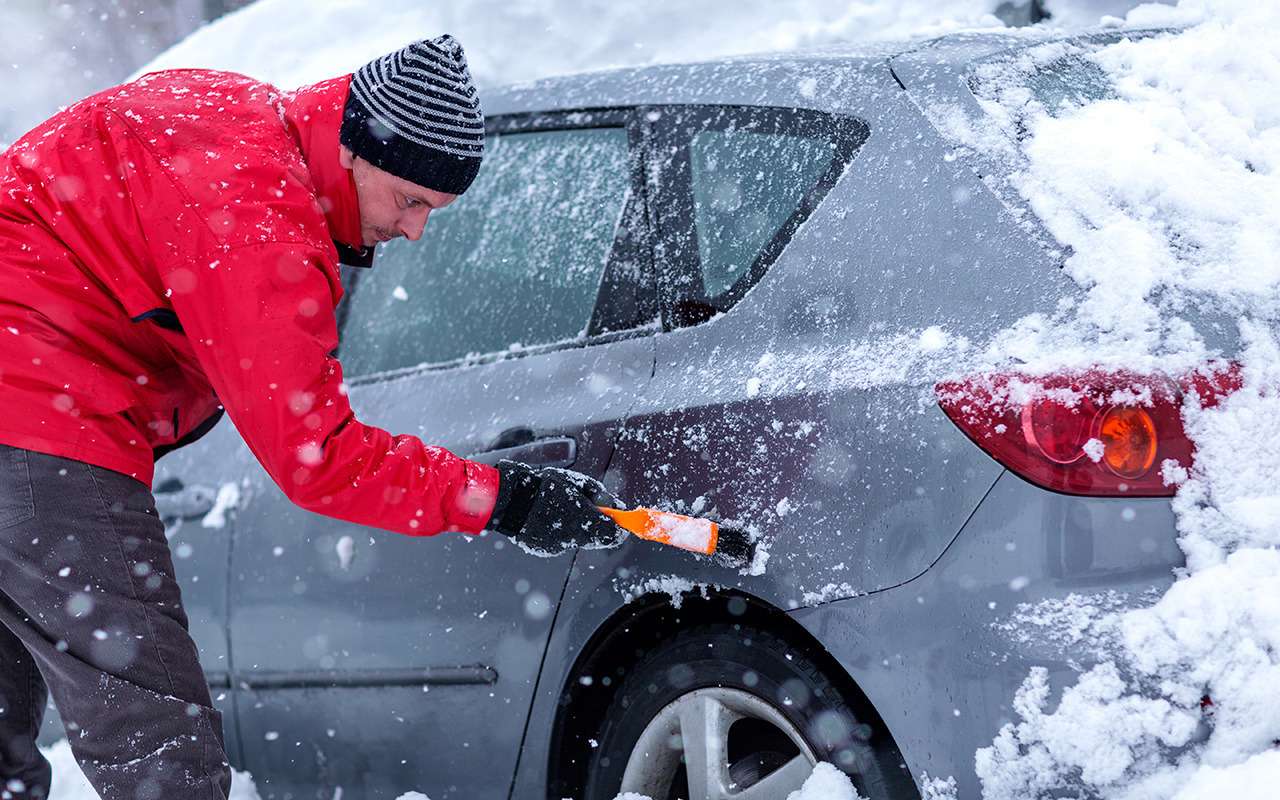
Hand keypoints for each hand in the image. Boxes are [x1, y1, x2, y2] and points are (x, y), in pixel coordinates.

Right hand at [488, 460, 626, 555]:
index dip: (620, 527)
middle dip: (597, 525)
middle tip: (589, 509)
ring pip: (577, 539)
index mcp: (585, 520)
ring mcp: (558, 546)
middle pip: (596, 539)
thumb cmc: (546, 485)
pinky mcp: (544, 549)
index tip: (621, 520)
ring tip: (559, 508)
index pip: (615, 534)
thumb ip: (600, 496)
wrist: (512, 498)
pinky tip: (547, 517)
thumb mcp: (578, 483)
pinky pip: (559, 541)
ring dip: (576, 527)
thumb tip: (616, 506)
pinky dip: (558, 531)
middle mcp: (574, 538)